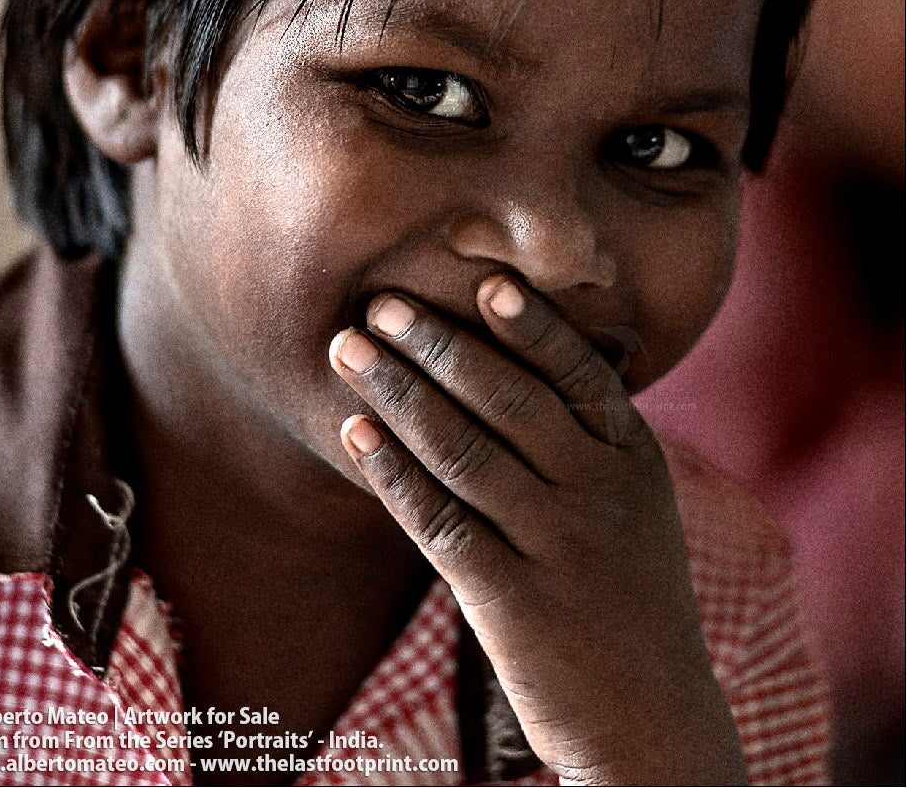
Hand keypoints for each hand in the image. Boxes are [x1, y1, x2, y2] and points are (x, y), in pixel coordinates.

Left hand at [329, 277, 746, 784]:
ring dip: (398, 392)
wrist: (653, 719)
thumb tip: (522, 354)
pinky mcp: (513, 600)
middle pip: (510, 399)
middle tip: (382, 302)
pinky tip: (356, 433)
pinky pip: (440, 521)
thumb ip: (590, 437)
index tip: (485, 281)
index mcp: (633, 458)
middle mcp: (600, 492)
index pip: (579, 373)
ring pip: (465, 450)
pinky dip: (392, 472)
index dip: (531, 326)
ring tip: (348, 348)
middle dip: (439, 343)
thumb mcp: (638, 504)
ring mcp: (558, 546)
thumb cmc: (629, 593)